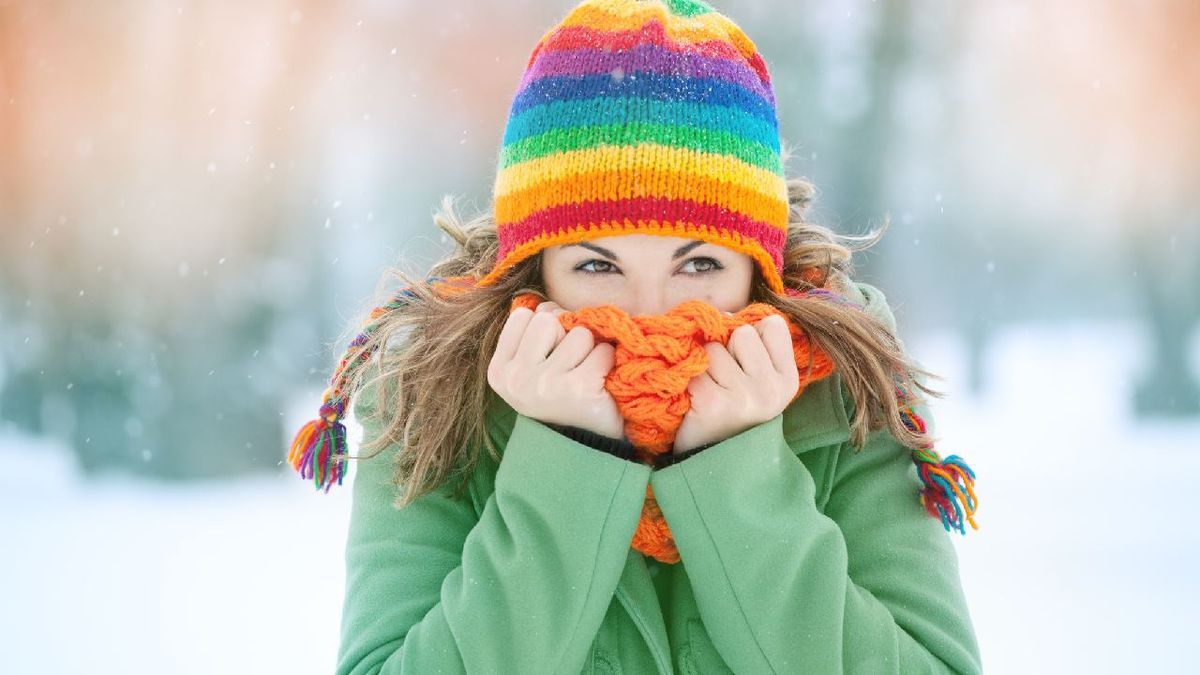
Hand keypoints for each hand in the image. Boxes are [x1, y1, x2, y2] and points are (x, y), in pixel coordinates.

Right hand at [487, 300, 624, 439]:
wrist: (585, 443)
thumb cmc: (560, 395)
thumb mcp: (531, 366)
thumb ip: (530, 332)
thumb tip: (543, 303)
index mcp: (499, 371)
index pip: (524, 316)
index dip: (546, 324)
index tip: (551, 350)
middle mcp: (517, 380)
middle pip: (548, 320)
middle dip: (567, 334)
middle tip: (570, 363)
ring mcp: (546, 385)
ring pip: (578, 333)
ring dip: (590, 349)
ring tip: (584, 372)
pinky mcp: (578, 389)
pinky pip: (602, 350)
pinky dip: (607, 361)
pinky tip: (600, 380)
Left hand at [672, 313, 799, 453]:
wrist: (712, 463)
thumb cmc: (733, 414)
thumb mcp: (759, 384)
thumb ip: (756, 349)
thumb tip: (727, 312)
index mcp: (787, 380)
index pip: (772, 324)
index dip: (750, 333)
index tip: (743, 358)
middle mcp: (771, 388)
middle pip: (742, 333)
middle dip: (726, 348)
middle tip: (724, 380)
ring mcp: (744, 396)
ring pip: (714, 348)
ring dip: (705, 364)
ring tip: (710, 390)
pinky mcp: (714, 402)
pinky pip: (695, 366)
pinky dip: (689, 380)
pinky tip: (696, 400)